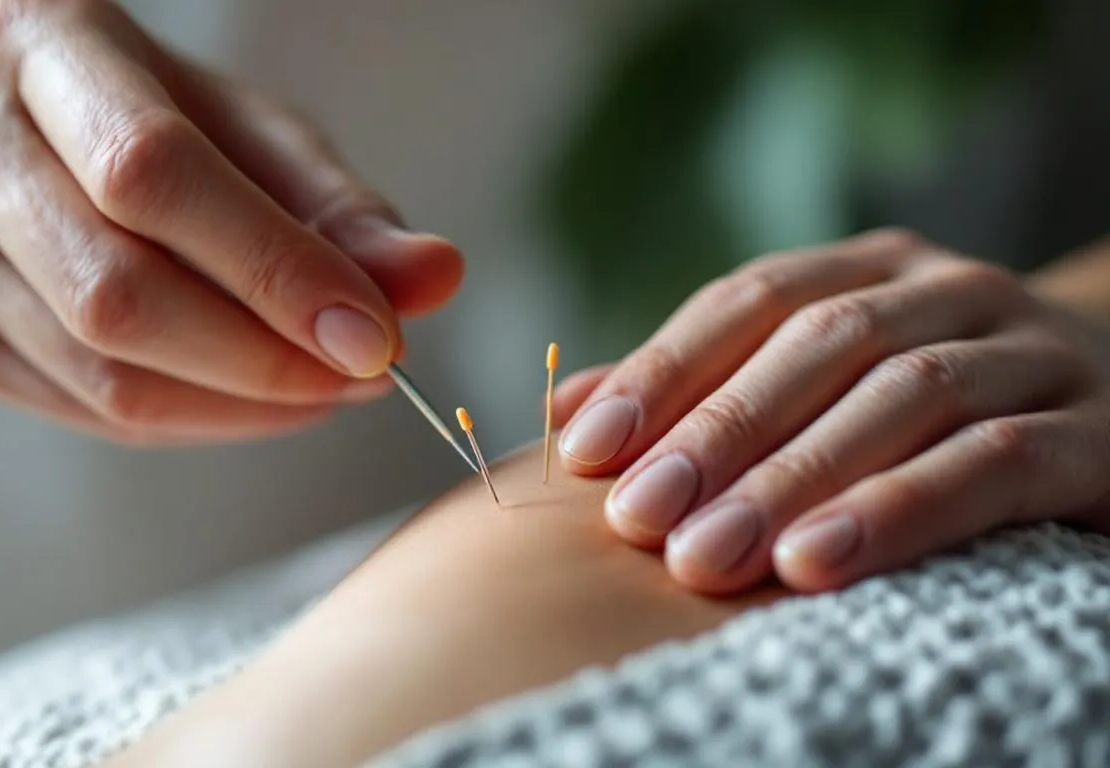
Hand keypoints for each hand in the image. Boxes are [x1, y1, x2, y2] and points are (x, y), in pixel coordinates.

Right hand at [0, 0, 462, 442]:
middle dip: (264, 356)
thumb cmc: (158, 126)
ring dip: (243, 402)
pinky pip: (92, 411)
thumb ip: (341, 206)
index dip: (272, 267)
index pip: (151, 173)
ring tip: (330, 388)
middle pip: (117, 291)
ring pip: (104, 369)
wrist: (20, 149)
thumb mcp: (254, 134)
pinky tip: (262, 400)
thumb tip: (436, 277)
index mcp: (41, 44)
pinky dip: (200, 420)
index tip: (376, 335)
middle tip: (367, 373)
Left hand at [555, 228, 1109, 592]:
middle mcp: (954, 291)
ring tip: (711, 555)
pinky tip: (820, 562)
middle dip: (720, 433)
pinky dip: (899, 511)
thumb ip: (706, 389)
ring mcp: (1032, 355)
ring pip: (902, 398)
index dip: (665, 369)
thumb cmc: (932, 413)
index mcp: (876, 268)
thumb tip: (570, 418)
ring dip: (795, 478)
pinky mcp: (1097, 436)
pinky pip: (992, 466)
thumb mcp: (822, 384)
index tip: (588, 449)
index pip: (751, 299)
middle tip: (642, 520)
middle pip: (820, 344)